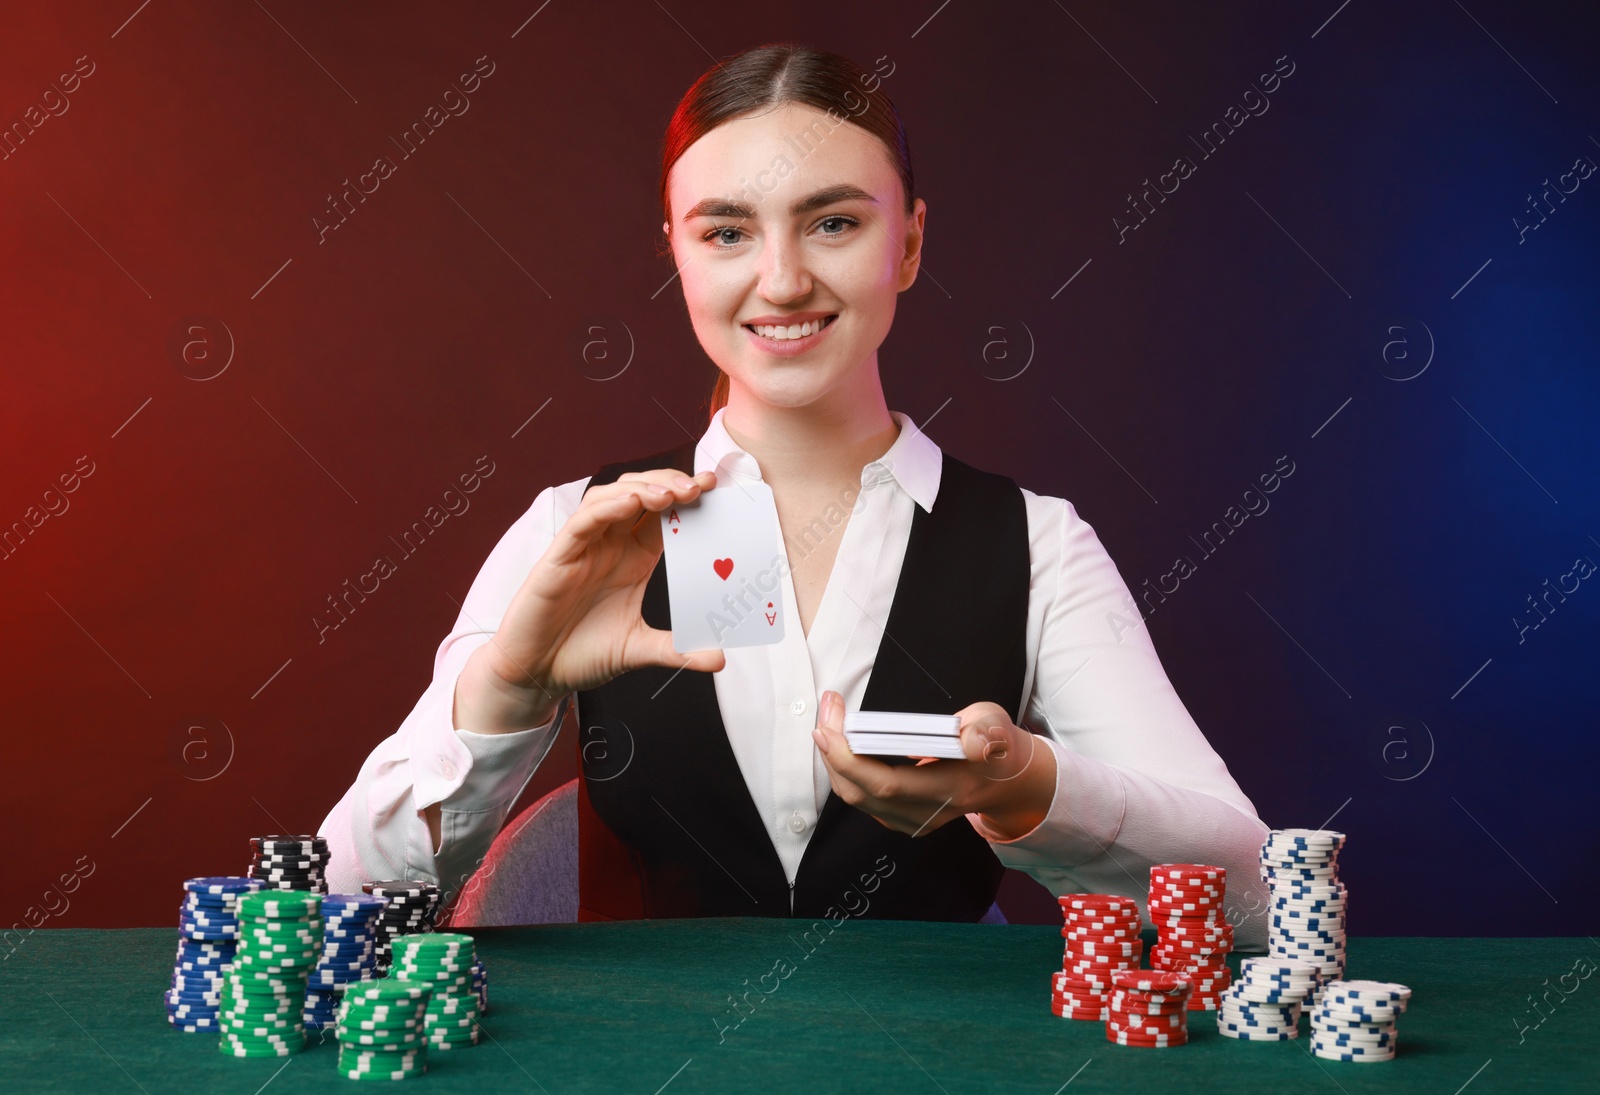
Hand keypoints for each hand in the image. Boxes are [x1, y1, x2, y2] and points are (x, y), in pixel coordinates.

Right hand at [454, 467, 726, 732]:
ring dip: (642, 489)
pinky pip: (582, 523)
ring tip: (671, 493)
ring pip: (611, 497)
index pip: (664, 514)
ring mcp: (584, 547)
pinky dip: (606, 508)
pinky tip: (630, 503)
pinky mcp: (559, 557)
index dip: (688, 497)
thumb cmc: (582, 654)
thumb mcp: (639, 649)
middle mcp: (610, 545)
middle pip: (640, 494)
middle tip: (700, 486)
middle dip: (670, 483)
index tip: (715, 489)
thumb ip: (677, 650)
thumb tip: (720, 659)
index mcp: (634, 557)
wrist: (538, 675)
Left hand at [809, 692, 1057, 838]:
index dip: (850, 759)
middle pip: (861, 793)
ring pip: (856, 798)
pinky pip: (862, 798)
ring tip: (829, 719)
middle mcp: (927, 813)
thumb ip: (986, 732)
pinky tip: (840, 742)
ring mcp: (913, 820)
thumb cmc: (997, 747)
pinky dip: (844, 770)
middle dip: (833, 751)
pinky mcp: (903, 818)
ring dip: (833, 760)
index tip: (830, 726)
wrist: (1007, 780)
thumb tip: (970, 740)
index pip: (888, 785)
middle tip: (826, 711)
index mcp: (950, 790)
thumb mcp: (999, 727)